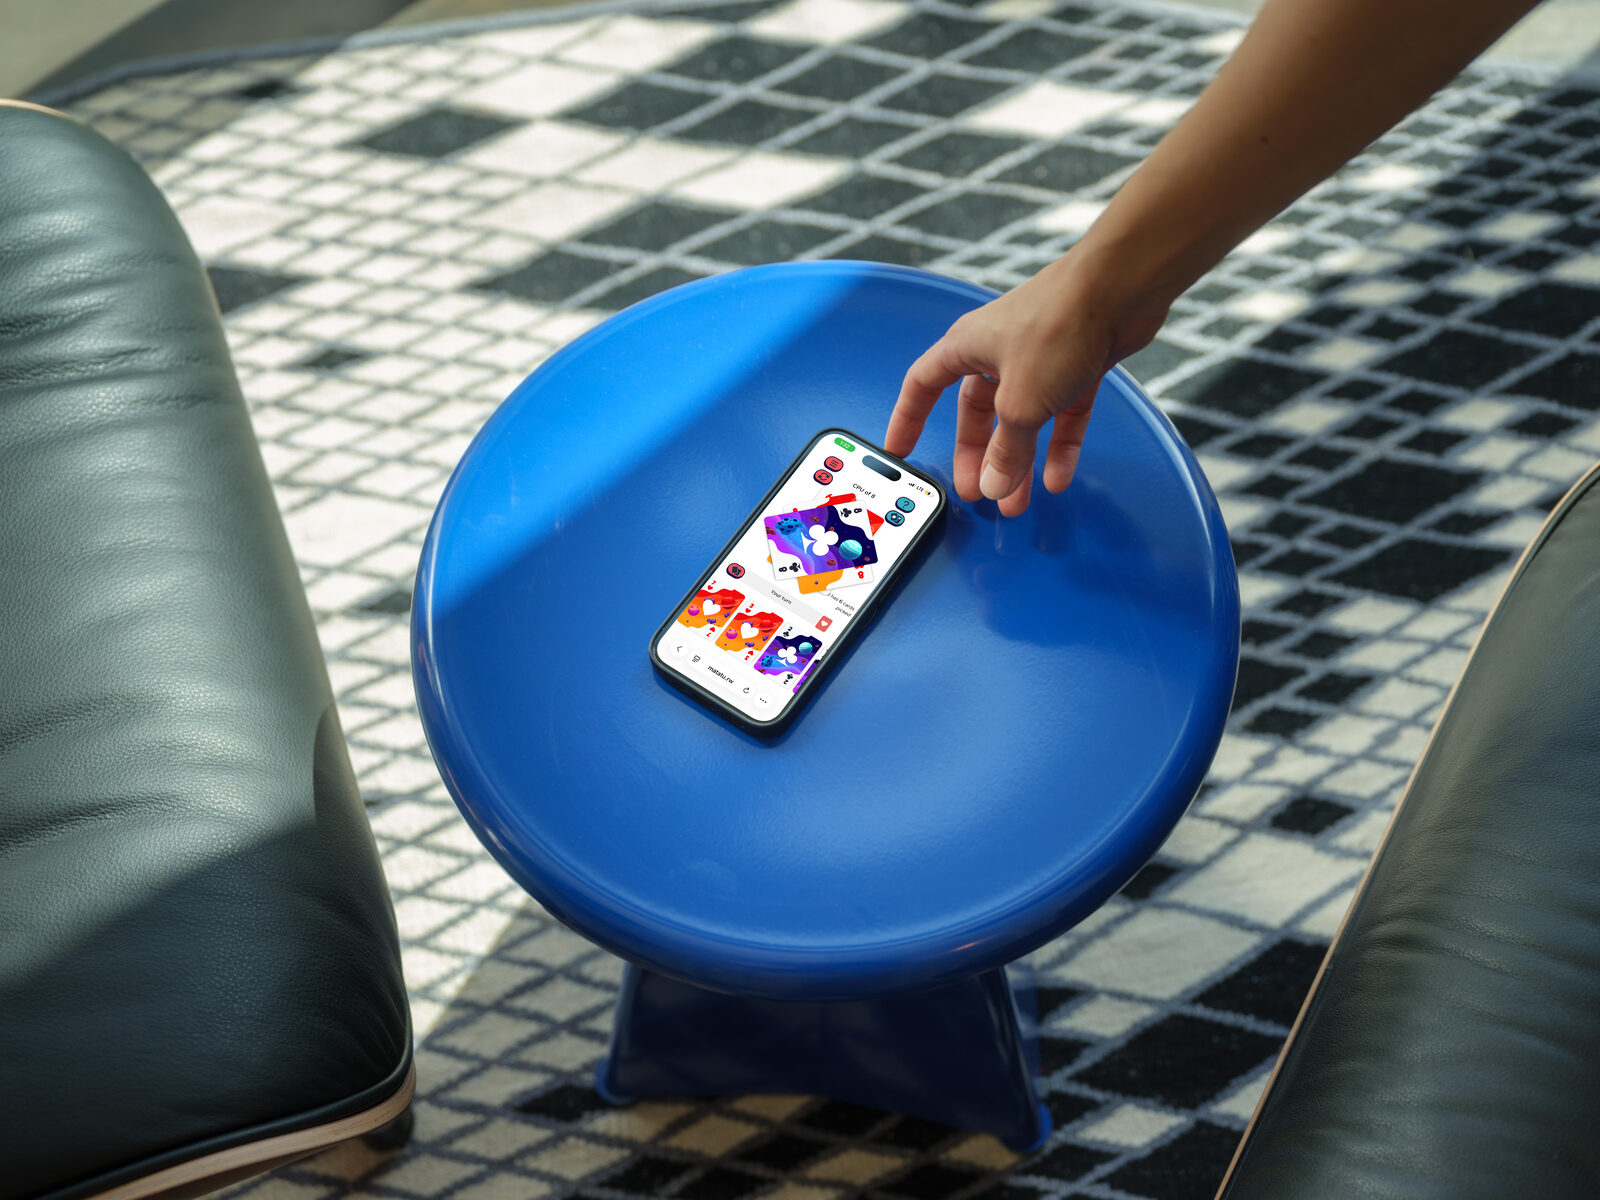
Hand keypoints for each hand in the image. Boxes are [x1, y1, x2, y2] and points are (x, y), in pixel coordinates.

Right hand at [885, 251, 1167, 515]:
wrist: (1121, 288)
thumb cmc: (1060, 323)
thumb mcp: (1022, 402)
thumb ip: (1006, 449)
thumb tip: (994, 483)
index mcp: (967, 347)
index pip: (922, 386)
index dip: (908, 420)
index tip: (901, 449)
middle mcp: (998, 351)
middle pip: (978, 414)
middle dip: (978, 456)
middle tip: (976, 491)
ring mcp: (1039, 358)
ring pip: (1021, 420)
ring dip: (1018, 460)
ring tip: (1016, 499)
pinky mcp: (1077, 364)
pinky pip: (1061, 415)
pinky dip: (1058, 446)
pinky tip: (1057, 477)